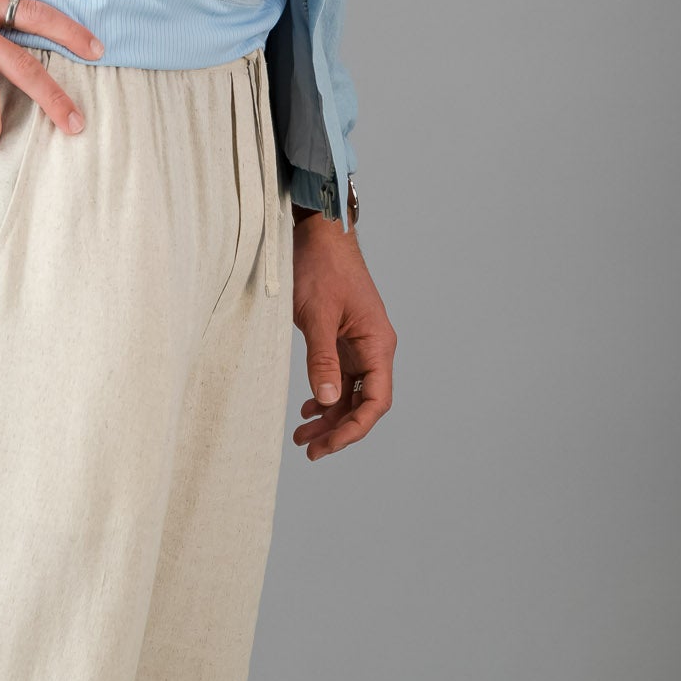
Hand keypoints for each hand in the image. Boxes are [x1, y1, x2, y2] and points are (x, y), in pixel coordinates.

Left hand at [289, 212, 396, 458]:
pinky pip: (339, 375)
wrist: (317, 230)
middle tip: (310, 450)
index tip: (329, 445)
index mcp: (377, 343)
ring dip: (329, 415)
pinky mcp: (342, 336)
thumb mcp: (317, 315)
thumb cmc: (321, 266)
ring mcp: (358, 342)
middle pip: (363, 402)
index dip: (355, 428)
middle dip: (338, 429)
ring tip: (303, 437)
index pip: (376, 400)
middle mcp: (373, 347)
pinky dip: (325, 394)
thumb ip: (323, 359)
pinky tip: (309, 408)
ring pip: (349, 392)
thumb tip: (328, 401)